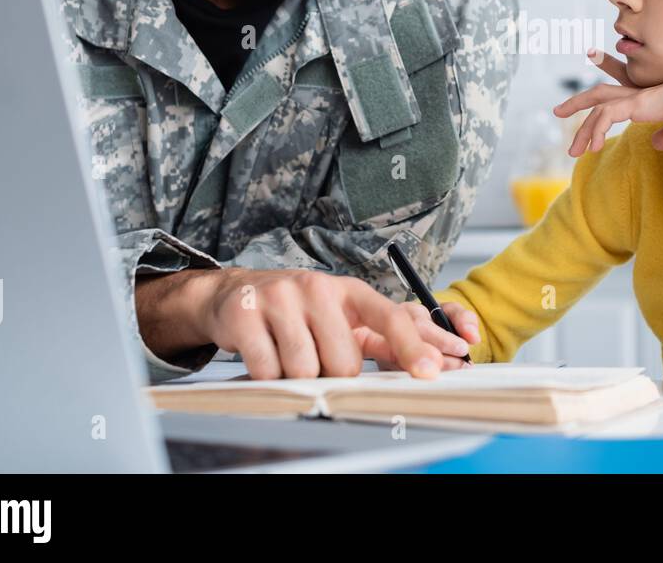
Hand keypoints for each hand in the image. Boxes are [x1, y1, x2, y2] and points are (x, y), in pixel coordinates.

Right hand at [185, 268, 471, 380]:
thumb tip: (429, 366)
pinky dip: (266, 374)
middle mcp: (317, 287)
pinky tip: (263, 352)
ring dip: (296, 375)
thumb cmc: (298, 311)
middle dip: (331, 374)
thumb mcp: (340, 315)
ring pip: (305, 370)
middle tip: (314, 356)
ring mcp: (280, 298)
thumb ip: (382, 340)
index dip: (413, 346)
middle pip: (344, 362)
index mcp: (349, 291)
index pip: (390, 317)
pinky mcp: (244, 314)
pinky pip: (267, 370)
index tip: (430, 370)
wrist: (232, 295)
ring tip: (285, 352)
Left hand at [556, 51, 662, 153]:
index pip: (624, 90)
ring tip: (572, 151)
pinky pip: (605, 116)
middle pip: (602, 91)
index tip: (594, 89)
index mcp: (654, 98)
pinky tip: (591, 149)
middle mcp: (643, 93)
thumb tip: (656, 143)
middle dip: (580, 100)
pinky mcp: (637, 104)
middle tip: (560, 110)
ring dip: (582, 126)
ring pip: (598, 104)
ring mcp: (639, 96)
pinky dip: (594, 130)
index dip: (608, 87)